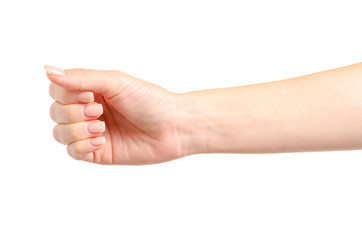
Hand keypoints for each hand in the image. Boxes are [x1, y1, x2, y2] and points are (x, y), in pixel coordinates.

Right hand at [45, 65, 186, 164]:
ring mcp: (92, 132)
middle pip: (56, 112)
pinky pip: (73, 152)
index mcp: (92, 90)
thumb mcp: (115, 82)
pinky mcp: (98, 152)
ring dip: (76, 130)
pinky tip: (101, 140)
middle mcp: (90, 110)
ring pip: (60, 133)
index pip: (58, 91)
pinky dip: (82, 146)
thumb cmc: (150, 101)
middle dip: (73, 113)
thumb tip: (48, 70)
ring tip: (101, 128)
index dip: (67, 95)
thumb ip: (81, 78)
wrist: (173, 127)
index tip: (91, 95)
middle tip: (99, 111)